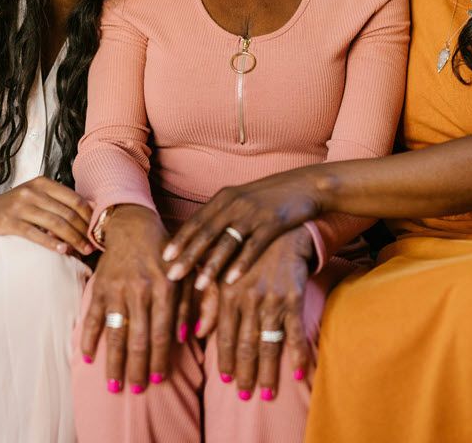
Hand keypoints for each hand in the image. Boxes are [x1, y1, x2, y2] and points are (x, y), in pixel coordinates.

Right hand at [0, 175, 93, 255]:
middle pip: (67, 213)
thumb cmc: (16, 207)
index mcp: (43, 183)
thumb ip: (59, 201)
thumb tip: (91, 211)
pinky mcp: (9, 222)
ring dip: (72, 239)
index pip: (74, 199)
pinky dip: (51, 243)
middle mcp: (32, 191)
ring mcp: (20, 206)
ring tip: (82, 251)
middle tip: (93, 246)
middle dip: (83, 231)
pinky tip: (63, 250)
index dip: (89, 216)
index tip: (98, 230)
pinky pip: (35, 234)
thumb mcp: (37, 197)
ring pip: (55, 223)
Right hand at [78, 205, 177, 392]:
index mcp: (165, 288)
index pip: (162, 333)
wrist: (134, 225)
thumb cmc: (167, 253)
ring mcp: (118, 288)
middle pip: (138, 338)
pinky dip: (88, 337)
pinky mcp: (100, 286)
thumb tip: (189, 336)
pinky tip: (87, 357)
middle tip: (136, 390)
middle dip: (137, 368)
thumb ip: (192, 303)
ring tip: (114, 385)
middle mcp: (141, 290)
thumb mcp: (187, 273)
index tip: (158, 380)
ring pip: (115, 332)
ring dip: (114, 362)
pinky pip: (91, 316)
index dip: (160, 359)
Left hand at [162, 169, 320, 287]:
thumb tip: (202, 238)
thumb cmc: (273, 197)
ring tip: (198, 285)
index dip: (180, 240)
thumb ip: (224, 215)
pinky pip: (253, 247)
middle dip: (187, 256)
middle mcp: (235, 203)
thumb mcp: (243, 200)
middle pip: (206, 233)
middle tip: (171, 275)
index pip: (196, 221)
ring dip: (211, 265)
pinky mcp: (273, 223)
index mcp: (224, 197)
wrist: (307, 185)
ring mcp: (253, 213)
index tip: (164, 257)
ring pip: (227, 242)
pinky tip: (231, 280)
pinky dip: (241, 264)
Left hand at [196, 228, 313, 400]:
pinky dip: (298, 354)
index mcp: (228, 294)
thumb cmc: (250, 256)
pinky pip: (296, 332)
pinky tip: (299, 373)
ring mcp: (271, 300)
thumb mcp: (224, 274)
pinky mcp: (293, 298)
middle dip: (245, 374)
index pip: (223, 336)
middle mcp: (248, 299)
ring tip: (267, 394)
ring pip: (268, 344)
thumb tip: (196, 332)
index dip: (224, 360)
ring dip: (268, 372)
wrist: (284, 234)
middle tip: (245, 396)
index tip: (224, 381)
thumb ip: (210, 303)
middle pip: (245, 346)